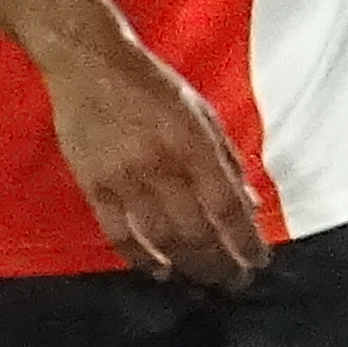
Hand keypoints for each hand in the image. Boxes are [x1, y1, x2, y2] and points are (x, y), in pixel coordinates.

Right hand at [45, 26, 268, 288]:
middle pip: (196, 231)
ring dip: (187, 267)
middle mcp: (160, 164)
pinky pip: (119, 234)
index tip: (257, 263)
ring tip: (205, 281)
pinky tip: (159, 271)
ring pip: (161, 239)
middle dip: (220, 264)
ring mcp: (124, 178)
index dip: (244, 241)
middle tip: (235, 282)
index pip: (226, 206)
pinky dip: (141, 259)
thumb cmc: (153, 85)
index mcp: (193, 142)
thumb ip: (226, 157)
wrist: (90, 63)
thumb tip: (248, 203)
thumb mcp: (201, 111)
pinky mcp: (93, 185)